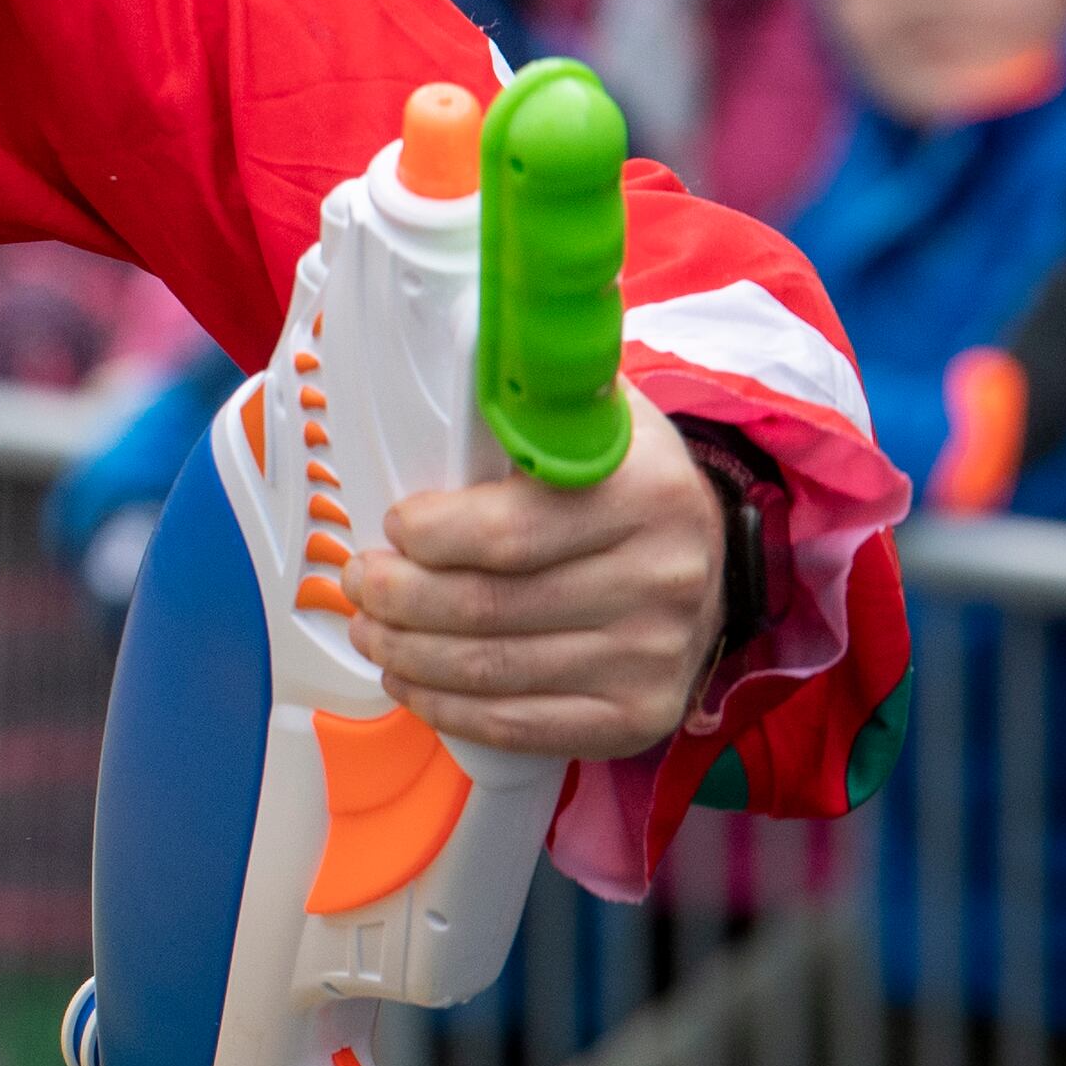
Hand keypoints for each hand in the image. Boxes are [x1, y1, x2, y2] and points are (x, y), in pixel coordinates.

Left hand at [346, 398, 724, 759]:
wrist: (708, 558)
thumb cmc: (620, 475)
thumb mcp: (598, 408)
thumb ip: (536, 382)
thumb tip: (453, 339)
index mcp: (646, 492)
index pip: (507, 531)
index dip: (428, 536)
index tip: (390, 525)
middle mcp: (661, 579)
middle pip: (487, 608)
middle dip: (396, 598)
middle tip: (357, 582)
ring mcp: (654, 657)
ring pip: (493, 670)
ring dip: (407, 655)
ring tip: (369, 630)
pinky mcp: (639, 716)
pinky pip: (522, 726)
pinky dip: (449, 710)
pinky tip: (410, 684)